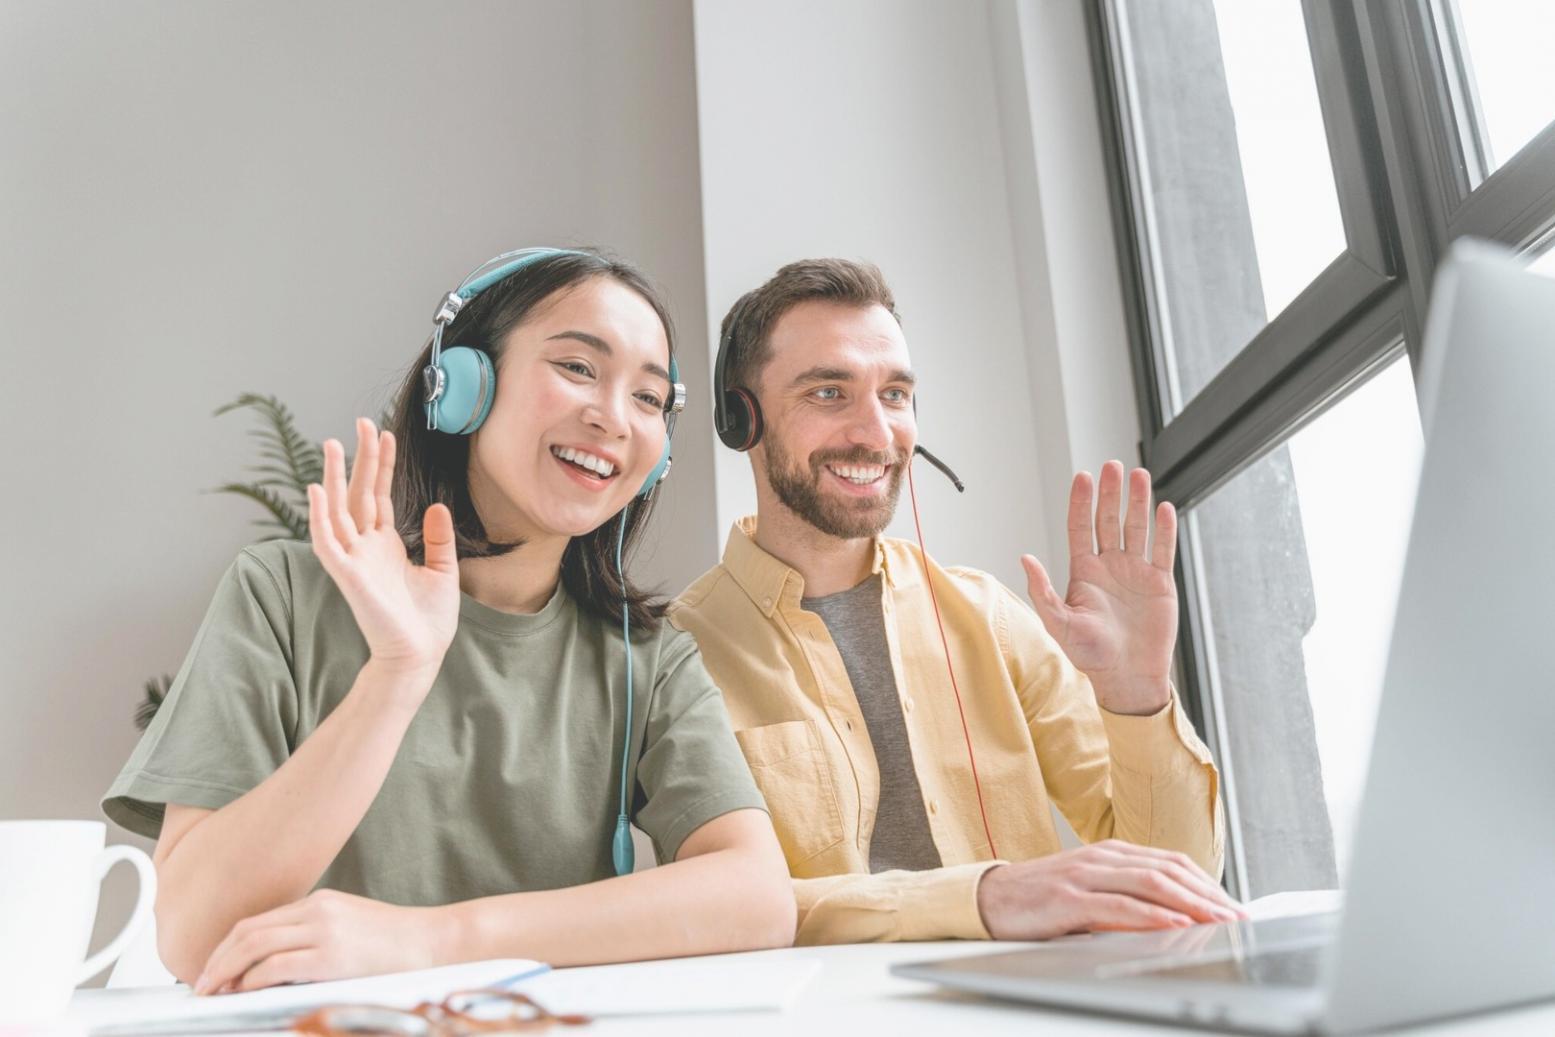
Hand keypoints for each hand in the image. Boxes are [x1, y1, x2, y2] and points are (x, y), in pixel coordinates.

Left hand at [193, 889, 450, 994]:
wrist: (437, 943)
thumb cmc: (400, 944)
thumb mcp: (353, 929)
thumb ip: (318, 938)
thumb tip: (278, 968)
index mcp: (321, 903)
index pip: (258, 921)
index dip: (227, 945)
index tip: (213, 967)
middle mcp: (318, 911)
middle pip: (248, 930)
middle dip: (217, 959)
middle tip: (200, 983)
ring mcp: (324, 932)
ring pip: (254, 946)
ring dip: (225, 970)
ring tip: (211, 991)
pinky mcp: (332, 956)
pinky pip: (276, 966)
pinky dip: (252, 979)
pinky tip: (242, 992)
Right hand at [308, 418, 460, 684]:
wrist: (421, 654)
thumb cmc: (429, 620)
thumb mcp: (443, 571)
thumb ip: (438, 538)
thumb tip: (437, 504)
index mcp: (386, 545)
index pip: (380, 495)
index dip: (382, 465)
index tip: (384, 434)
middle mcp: (367, 547)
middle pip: (359, 493)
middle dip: (360, 458)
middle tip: (361, 422)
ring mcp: (354, 559)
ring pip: (338, 510)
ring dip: (333, 476)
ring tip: (331, 443)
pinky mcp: (348, 575)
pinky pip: (327, 541)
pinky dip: (319, 516)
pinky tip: (318, 489)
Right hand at [976, 840, 1245, 939]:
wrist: (989, 898)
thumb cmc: (1042, 899)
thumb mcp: (1091, 891)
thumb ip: (1128, 897)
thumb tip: (1178, 918)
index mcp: (1111, 853)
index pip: (1172, 863)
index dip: (1208, 884)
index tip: (1235, 908)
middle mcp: (1102, 857)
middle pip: (1169, 871)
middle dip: (1210, 896)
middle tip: (1240, 919)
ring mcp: (1085, 875)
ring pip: (1151, 883)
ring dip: (1191, 904)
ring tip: (1219, 922)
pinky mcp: (1068, 899)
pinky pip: (1117, 905)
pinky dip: (1151, 915)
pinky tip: (1174, 924)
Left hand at [1021, 461, 1177, 714]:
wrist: (1126, 676)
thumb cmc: (1089, 654)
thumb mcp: (1059, 623)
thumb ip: (1042, 591)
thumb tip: (1024, 557)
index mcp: (1083, 572)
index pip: (1081, 527)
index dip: (1081, 502)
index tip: (1083, 476)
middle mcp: (1109, 566)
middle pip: (1109, 520)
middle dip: (1110, 493)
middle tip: (1113, 465)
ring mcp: (1136, 572)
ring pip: (1136, 529)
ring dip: (1138, 502)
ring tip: (1139, 475)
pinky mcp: (1160, 584)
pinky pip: (1163, 551)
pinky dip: (1164, 530)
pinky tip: (1163, 507)